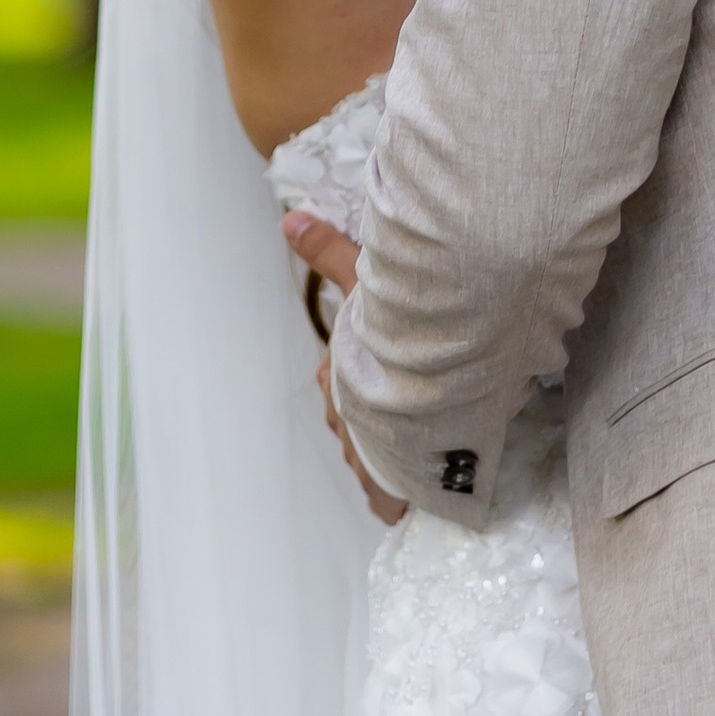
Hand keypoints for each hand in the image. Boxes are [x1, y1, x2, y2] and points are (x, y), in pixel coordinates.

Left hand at [282, 211, 407, 524]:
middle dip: (379, 413)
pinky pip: (389, 494)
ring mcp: (365, 456)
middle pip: (358, 415)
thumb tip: (289, 221)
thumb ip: (329, 252)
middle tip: (414, 403)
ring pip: (374, 452)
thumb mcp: (362, 285)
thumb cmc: (392, 338)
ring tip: (422, 442)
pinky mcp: (388, 489)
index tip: (394, 367)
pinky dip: (399, 491)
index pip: (342, 376)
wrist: (425, 394)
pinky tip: (414, 491)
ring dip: (392, 448)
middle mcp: (343, 419)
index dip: (366, 369)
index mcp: (335, 376)